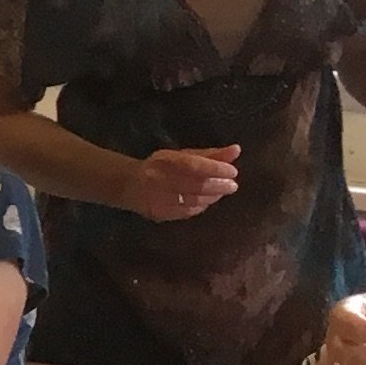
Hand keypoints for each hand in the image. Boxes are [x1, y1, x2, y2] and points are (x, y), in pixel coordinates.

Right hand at [125, 145, 241, 220]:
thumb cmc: (161, 166)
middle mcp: (159, 180)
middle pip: (195, 186)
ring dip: (212, 197)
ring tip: (222, 192)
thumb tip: (236, 150)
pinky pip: (186, 212)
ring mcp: (157, 199)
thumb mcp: (182, 155)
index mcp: (164, 160)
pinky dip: (201, 207)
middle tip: (233, 186)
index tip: (233, 171)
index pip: (193, 165)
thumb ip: (210, 154)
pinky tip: (207, 201)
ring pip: (192, 201)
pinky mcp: (159, 214)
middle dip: (218, 186)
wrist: (129, 185)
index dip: (215, 169)